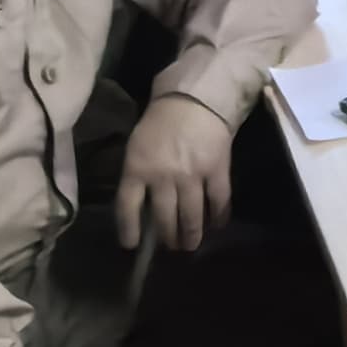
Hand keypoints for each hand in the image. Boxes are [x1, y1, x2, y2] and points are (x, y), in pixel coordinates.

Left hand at [115, 93, 237, 252]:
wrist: (193, 100)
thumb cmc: (160, 123)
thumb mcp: (137, 147)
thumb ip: (137, 175)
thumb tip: (143, 207)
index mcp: (137, 168)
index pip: (127, 207)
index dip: (128, 229)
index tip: (131, 245)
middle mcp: (163, 176)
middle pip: (164, 218)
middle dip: (167, 238)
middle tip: (171, 246)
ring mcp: (192, 175)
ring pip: (191, 216)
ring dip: (191, 234)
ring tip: (191, 244)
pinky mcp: (217, 170)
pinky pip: (219, 201)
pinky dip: (219, 216)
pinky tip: (217, 225)